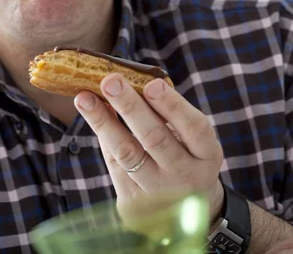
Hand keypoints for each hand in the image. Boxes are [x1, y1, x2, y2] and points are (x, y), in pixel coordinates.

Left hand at [74, 73, 224, 220]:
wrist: (184, 210)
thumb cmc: (184, 157)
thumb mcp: (190, 140)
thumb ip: (168, 116)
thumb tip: (130, 84)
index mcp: (207, 155)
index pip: (194, 128)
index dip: (173, 105)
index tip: (151, 83)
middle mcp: (186, 177)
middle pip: (155, 140)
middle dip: (130, 108)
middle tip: (111, 82)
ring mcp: (158, 193)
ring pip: (127, 154)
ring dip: (103, 122)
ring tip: (85, 98)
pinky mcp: (132, 202)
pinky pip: (113, 163)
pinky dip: (103, 136)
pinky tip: (92, 114)